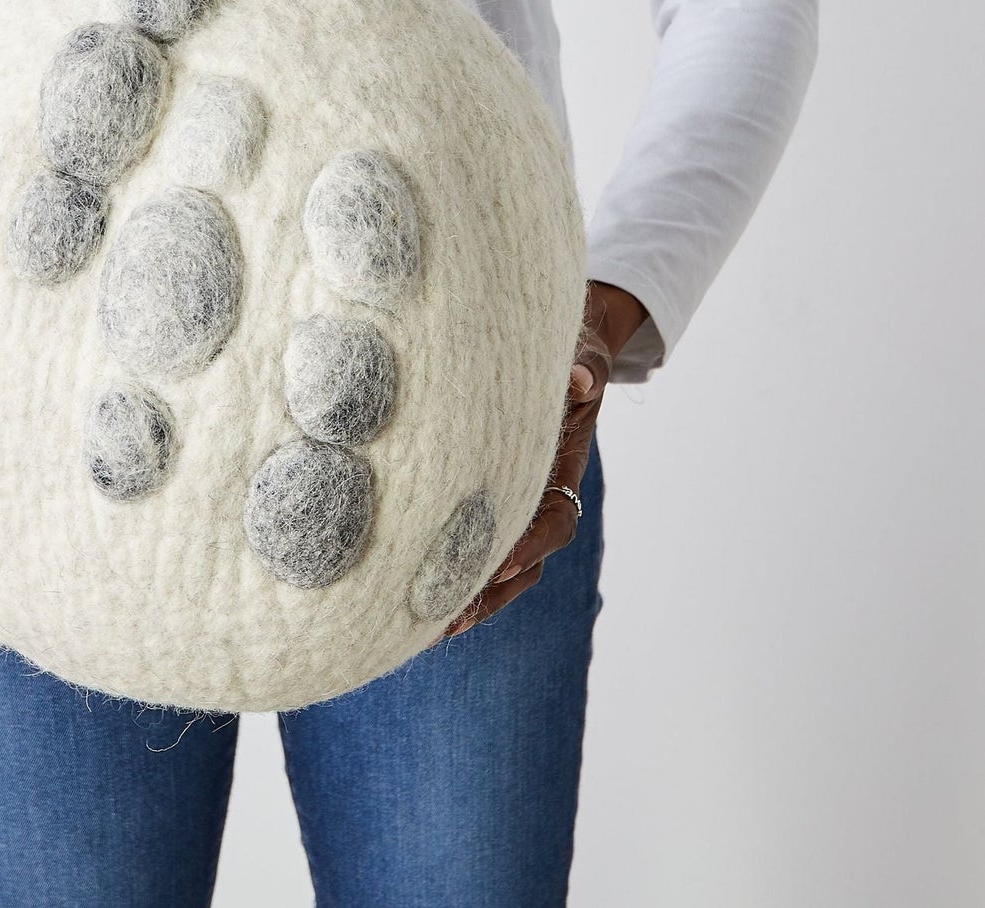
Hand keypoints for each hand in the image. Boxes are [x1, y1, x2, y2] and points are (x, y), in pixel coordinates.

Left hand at [436, 280, 646, 640]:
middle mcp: (535, 494)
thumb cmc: (565, 353)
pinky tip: (400, 600)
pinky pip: (465, 547)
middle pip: (519, 563)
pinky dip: (442, 575)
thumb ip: (583, 365)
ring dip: (461, 599)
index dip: (530, 543)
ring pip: (492, 568)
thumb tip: (581, 379)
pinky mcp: (476, 499)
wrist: (555, 353)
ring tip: (417, 630)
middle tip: (444, 619)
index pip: (552, 520)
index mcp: (559, 467)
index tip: (502, 560)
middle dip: (485, 593)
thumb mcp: (580, 353)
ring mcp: (508, 502)